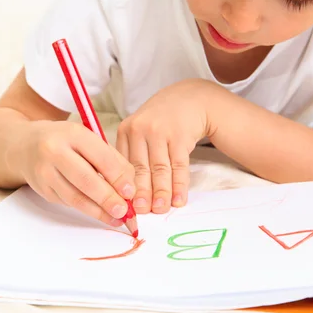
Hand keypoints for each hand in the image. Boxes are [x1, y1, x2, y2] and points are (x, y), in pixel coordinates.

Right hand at [14, 121, 135, 226]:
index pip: (101, 158)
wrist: (24, 145)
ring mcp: (45, 172)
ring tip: (116, 219)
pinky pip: (68, 202)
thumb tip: (129, 186)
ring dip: (99, 211)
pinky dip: (86, 209)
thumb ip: (111, 158)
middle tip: (125, 212)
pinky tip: (100, 212)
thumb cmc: (65, 141)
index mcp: (73, 133)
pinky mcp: (42, 189)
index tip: (131, 192)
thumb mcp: (87, 139)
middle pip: (86, 180)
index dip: (118, 177)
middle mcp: (55, 151)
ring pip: (75, 197)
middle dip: (108, 199)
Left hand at [116, 79, 216, 213]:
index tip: (124, 206)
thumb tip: (127, 193)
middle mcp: (141, 129)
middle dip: (142, 194)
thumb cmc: (161, 121)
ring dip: (161, 193)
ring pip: (160, 170)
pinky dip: (179, 185)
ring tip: (161, 210)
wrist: (190, 99)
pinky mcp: (180, 136)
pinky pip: (179, 166)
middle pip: (140, 169)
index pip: (123, 164)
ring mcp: (161, 131)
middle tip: (141, 213)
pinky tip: (179, 199)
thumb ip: (133, 155)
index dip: (124, 187)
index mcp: (126, 131)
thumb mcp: (140, 131)